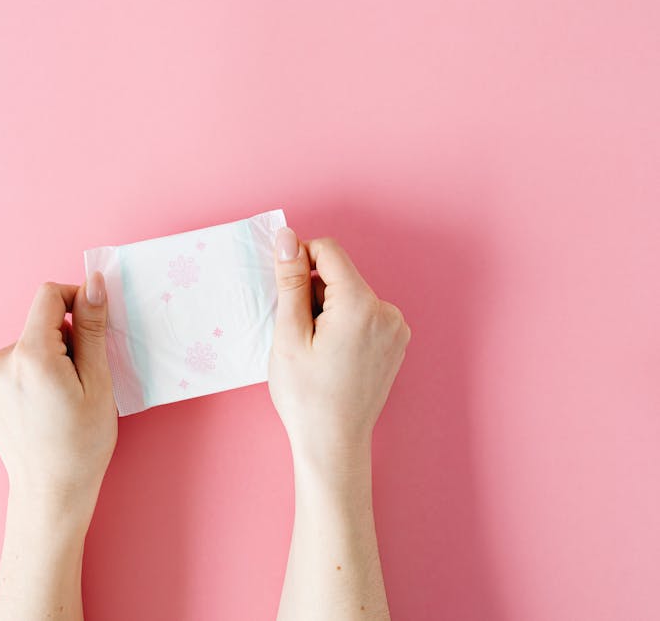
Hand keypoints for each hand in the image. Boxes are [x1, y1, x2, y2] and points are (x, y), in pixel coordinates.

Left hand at [0, 272, 117, 517]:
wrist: (50, 492)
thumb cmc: (81, 444)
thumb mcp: (98, 383)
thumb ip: (91, 328)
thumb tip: (92, 283)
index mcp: (30, 355)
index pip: (49, 296)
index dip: (76, 301)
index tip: (94, 326)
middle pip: (40, 323)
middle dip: (66, 340)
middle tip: (82, 381)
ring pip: (28, 344)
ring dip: (49, 358)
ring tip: (62, 399)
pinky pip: (14, 363)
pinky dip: (32, 373)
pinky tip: (43, 405)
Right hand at [268, 227, 410, 473]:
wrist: (333, 443)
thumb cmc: (306, 395)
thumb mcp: (288, 334)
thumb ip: (290, 281)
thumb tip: (288, 238)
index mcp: (361, 306)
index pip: (329, 252)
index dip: (300, 261)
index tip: (284, 289)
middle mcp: (387, 312)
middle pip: (341, 276)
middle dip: (313, 293)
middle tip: (298, 334)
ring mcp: (396, 329)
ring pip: (351, 296)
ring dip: (327, 310)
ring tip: (315, 350)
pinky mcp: (396, 343)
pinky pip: (364, 315)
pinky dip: (344, 324)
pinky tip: (331, 355)